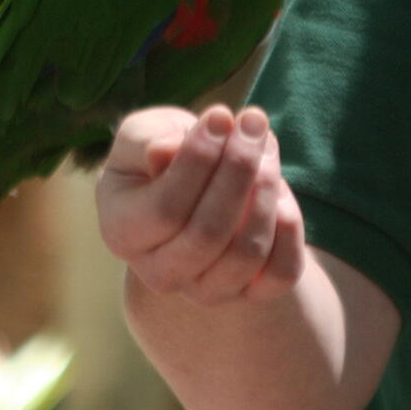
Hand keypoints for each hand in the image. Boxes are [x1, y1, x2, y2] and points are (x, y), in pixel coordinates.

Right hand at [96, 104, 305, 305]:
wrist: (191, 188)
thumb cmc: (161, 152)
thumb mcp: (142, 134)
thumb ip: (147, 139)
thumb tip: (167, 152)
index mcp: (121, 231)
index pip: (165, 208)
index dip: (198, 159)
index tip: (221, 114)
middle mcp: (159, 272)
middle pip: (208, 233)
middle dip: (239, 169)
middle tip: (254, 121)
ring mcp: (204, 290)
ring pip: (246, 253)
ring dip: (266, 190)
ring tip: (266, 146)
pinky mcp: (248, 295)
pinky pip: (281, 273)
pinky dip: (289, 227)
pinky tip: (279, 190)